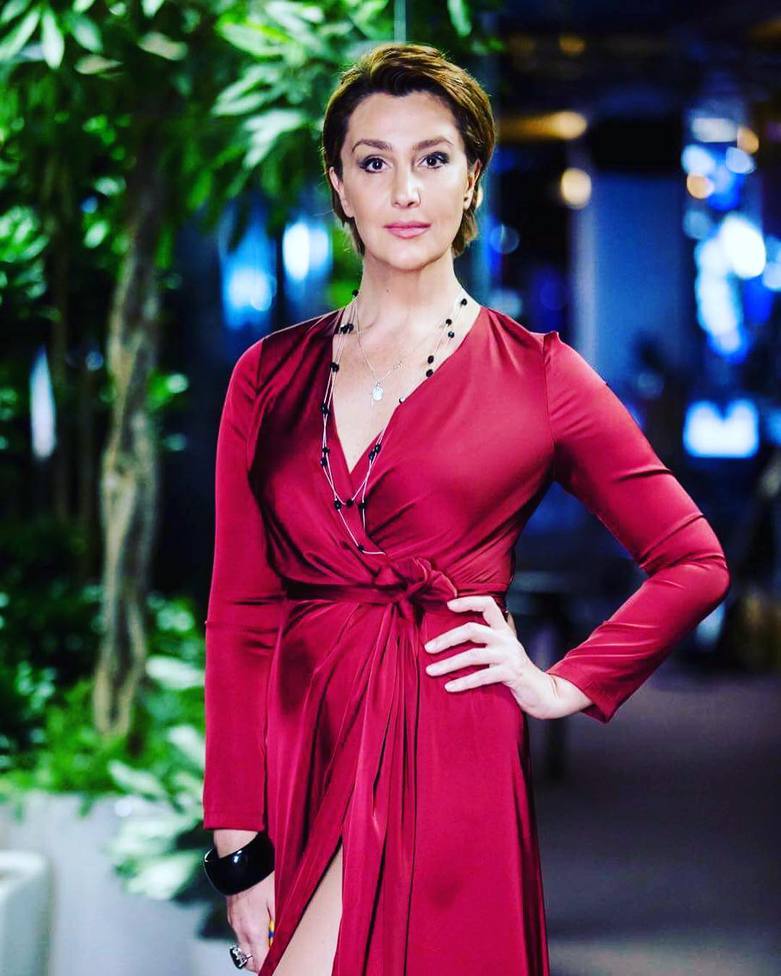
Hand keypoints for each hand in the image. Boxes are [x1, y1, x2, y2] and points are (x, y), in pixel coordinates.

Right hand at [226, 871, 274, 973]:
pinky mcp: (232, 916)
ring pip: (244, 948)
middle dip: (262, 960)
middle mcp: (241, 930)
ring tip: (270, 935)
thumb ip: (280, 921)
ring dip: (256, 947)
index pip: (260, 962)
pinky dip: (250, 935)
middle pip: (249, 961)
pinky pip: (240, 934)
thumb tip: (284, 936)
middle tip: (275, 951)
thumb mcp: (276, 898)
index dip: (270, 965)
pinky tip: (261, 921)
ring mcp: (234, 924)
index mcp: (254, 930)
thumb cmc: (259, 878)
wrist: (239, 862)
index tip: (279, 962)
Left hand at [423, 595, 560, 718]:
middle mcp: (506, 639)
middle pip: (472, 630)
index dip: (468, 601)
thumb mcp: (504, 650)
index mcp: (504, 630)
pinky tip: (449, 687)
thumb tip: (457, 633)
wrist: (542, 693)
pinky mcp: (510, 674)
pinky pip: (481, 677)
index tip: (448, 605)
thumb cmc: (516, 671)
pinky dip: (463, 682)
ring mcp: (509, 656)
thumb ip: (489, 639)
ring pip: (472, 655)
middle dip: (446, 639)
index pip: (488, 605)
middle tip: (427, 648)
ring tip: (431, 671)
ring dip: (448, 663)